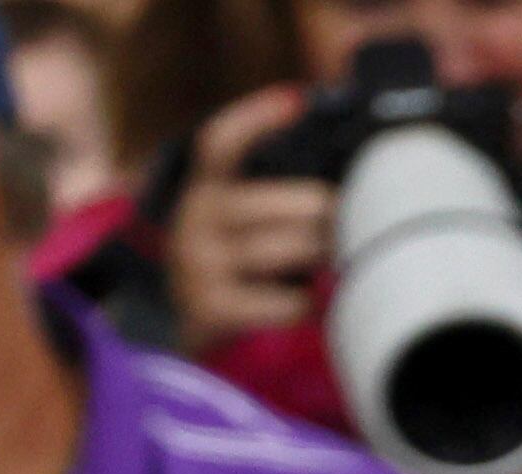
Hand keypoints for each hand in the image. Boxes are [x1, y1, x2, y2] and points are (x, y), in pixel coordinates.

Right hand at [167, 88, 333, 355]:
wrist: (173, 326)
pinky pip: (286, 301)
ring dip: (321, 254)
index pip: (220, 143)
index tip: (295, 100)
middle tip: (347, 220)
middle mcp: (196, 218)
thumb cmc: (231, 267)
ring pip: (286, 248)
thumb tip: (345, 187)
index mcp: (204, 188)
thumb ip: (274, 201)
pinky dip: (306, 303)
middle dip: (323, 211)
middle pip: (276, 202)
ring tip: (332, 258)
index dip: (255, 118)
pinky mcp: (211, 305)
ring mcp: (199, 262)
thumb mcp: (238, 223)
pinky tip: (308, 304)